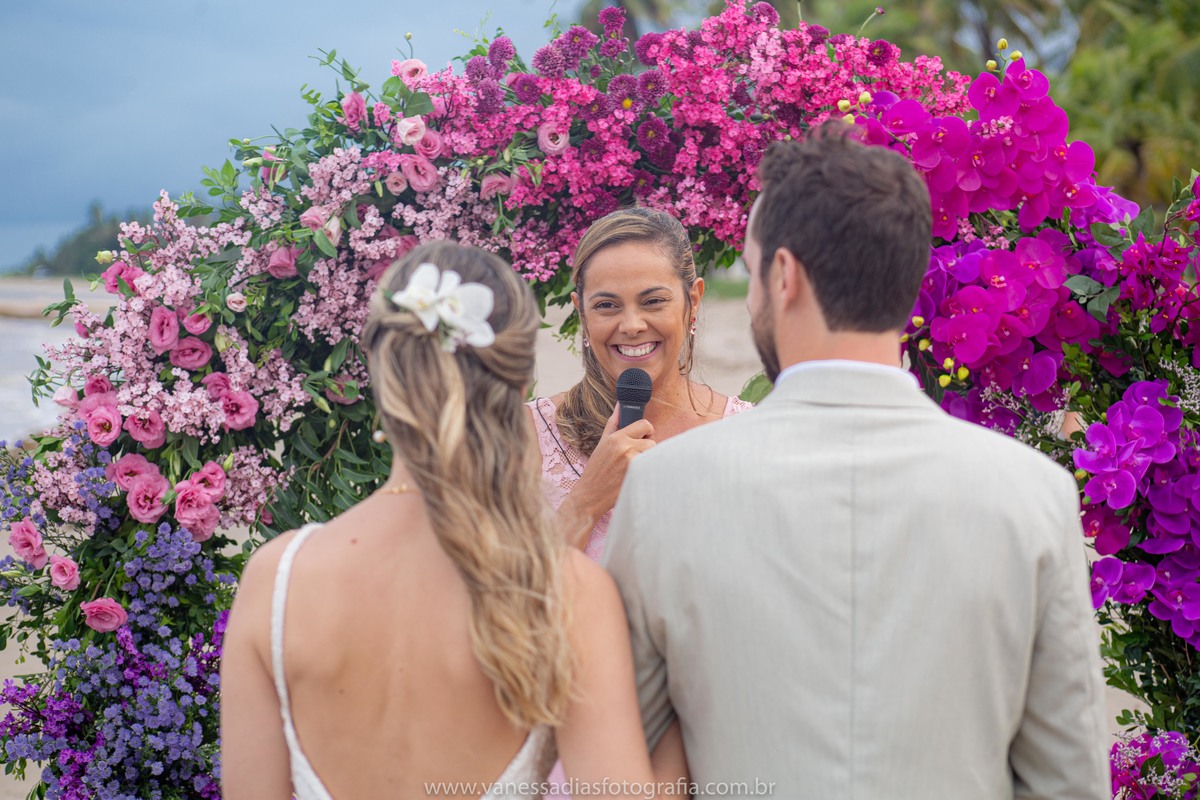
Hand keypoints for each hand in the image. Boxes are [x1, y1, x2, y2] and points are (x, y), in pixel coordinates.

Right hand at [561, 404, 654, 546]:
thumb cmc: (596, 470)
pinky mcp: (637, 476)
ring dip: (648, 461)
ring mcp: (632, 462)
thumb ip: (613, 423)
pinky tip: (636, 477)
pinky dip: (648, 473)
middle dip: (647, 450)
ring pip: (654, 456)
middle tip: (635, 458)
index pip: (644, 424)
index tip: (643, 439)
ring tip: (635, 469)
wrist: (590, 495)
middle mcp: (625, 447)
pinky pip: (652, 469)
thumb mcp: (602, 443)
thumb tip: (621, 405)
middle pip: (652, 442)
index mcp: (616, 437)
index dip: (646, 432)